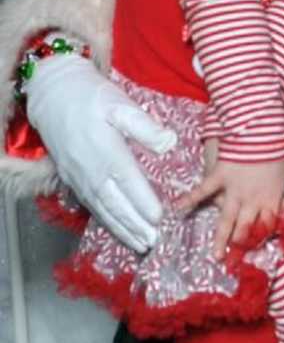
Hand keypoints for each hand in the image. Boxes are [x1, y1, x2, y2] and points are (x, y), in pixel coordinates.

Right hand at [24, 53, 174, 252]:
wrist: (54, 96)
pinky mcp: (72, 181)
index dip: (143, 199)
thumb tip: (170, 142)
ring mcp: (79, 177)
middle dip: (135, 224)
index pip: (127, 179)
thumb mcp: (119, 103)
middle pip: (115, 202)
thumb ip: (144, 126)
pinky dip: (107, 223)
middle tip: (155, 241)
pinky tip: (121, 233)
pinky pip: (91, 206)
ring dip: (123, 229)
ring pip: (102, 209)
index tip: (160, 217)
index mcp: (105, 148)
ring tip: (142, 245)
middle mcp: (90, 168)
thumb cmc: (93, 97)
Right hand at [177, 152, 283, 258]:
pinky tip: (179, 208)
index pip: (269, 223)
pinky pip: (203, 191)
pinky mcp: (219, 177)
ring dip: (221, 239)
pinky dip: (190, 198)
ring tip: (216, 255)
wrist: (259, 131)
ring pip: (227, 220)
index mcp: (271, 197)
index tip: (259, 246)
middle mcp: (252, 200)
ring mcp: (234, 190)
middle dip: (241, 245)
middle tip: (236, 261)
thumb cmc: (277, 146)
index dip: (263, 236)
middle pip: (246, 228)